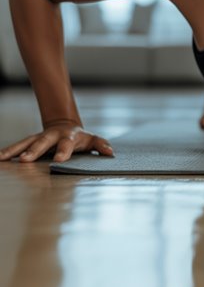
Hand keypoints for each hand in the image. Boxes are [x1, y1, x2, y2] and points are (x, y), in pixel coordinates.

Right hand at [0, 122, 114, 163]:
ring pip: (26, 143)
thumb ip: (100, 145)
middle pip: (42, 142)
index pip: (67, 144)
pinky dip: (9, 152)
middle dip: (34, 151)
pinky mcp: (30, 142)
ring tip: (3, 158)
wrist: (64, 125)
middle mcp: (52, 136)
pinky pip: (18, 147)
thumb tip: (110, 152)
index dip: (63, 152)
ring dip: (15, 151)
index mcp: (68, 137)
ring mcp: (39, 138)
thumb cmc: (80, 137)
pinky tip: (0, 158)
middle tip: (25, 161)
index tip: (58, 161)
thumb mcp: (92, 140)